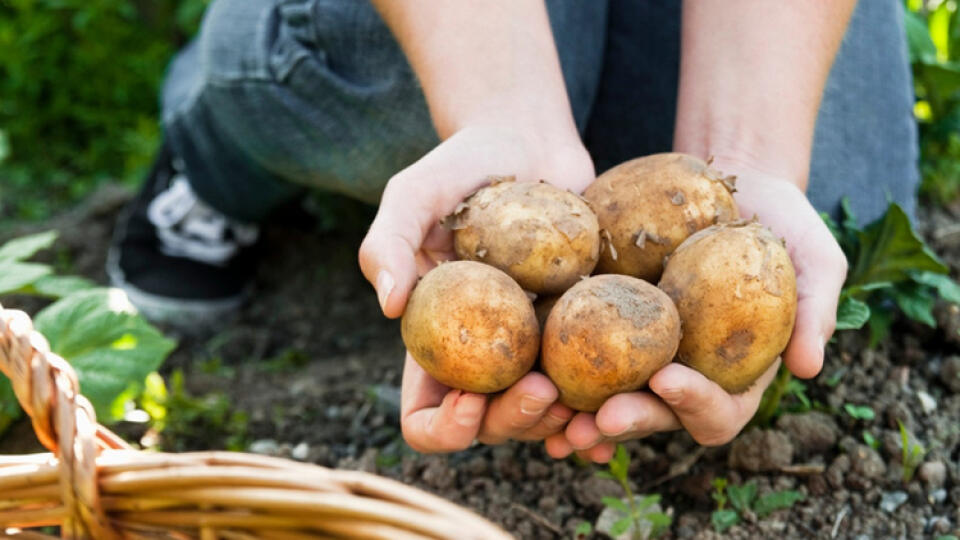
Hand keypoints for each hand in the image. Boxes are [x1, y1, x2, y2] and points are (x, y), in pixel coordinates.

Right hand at [359, 125, 593, 451]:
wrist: (530, 139)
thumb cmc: (462, 164)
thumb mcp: (413, 194)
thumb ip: (388, 243)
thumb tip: (390, 308)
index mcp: (437, 341)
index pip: (423, 416)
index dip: (441, 428)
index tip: (469, 399)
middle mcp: (486, 355)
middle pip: (491, 425)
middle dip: (514, 423)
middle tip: (543, 389)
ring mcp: (538, 346)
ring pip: (547, 416)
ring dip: (564, 425)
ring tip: (590, 403)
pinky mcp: (584, 328)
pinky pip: (596, 384)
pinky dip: (608, 406)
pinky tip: (631, 401)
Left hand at [544, 161, 846, 461]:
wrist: (727, 179)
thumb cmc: (778, 221)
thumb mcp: (813, 255)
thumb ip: (815, 308)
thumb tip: (809, 368)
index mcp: (732, 375)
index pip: (718, 411)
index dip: (694, 406)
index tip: (669, 379)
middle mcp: (681, 373)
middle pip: (654, 414)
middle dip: (627, 420)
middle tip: (598, 417)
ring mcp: (638, 352)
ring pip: (604, 396)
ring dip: (577, 411)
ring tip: (549, 409)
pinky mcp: (601, 321)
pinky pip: (571, 351)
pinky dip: (549, 367)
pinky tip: (525, 370)